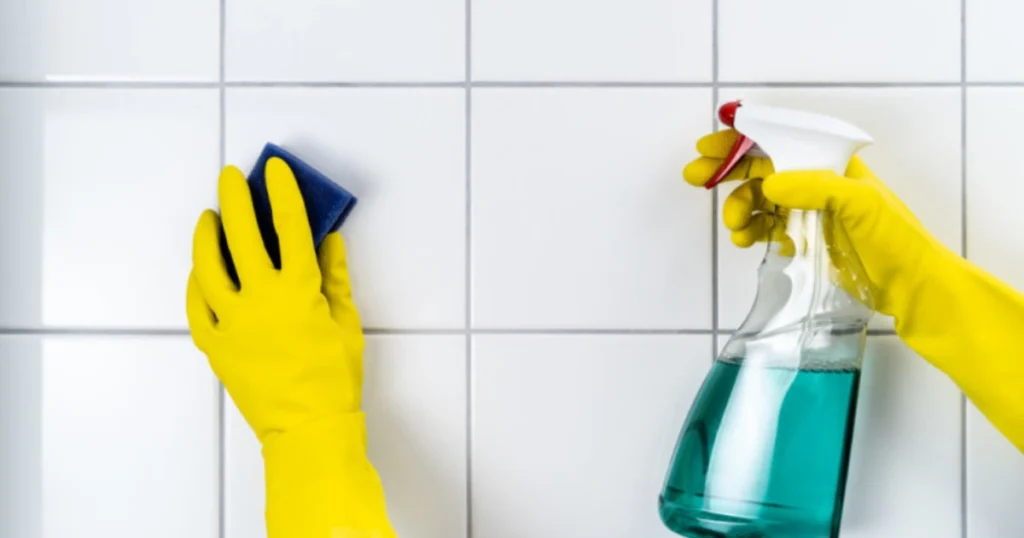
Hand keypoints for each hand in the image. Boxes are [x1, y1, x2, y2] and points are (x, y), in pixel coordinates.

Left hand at [186, 157, 363, 442]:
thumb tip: (331, 242)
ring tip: (208, 217)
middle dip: (236, 198)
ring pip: (208, 266)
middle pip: (243, 235)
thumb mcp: (347, 322)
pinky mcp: (216, 345)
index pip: (289, 226)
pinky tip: (199, 271)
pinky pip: (196, 306)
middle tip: (231, 178)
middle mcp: (261, 299)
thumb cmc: (334, 378)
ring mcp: (233, 322)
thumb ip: (336, 277)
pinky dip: (196, 284)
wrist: (308, 426)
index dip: (283, 192)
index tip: (275, 170)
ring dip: (206, 236)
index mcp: (299, 290)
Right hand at [684, 129, 946, 318]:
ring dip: (739, 208)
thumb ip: (816, 187)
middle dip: (727, 172)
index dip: (743, 141)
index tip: (710, 147)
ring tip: (735, 227)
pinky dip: (751, 232)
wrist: (910, 287)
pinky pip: (767, 229)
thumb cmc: (895, 240)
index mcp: (832, 164)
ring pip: (759, 201)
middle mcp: (817, 183)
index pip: (781, 141)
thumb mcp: (861, 204)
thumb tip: (770, 183)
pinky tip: (746, 241)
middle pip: (762, 169)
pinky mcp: (805, 240)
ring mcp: (809, 212)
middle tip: (696, 178)